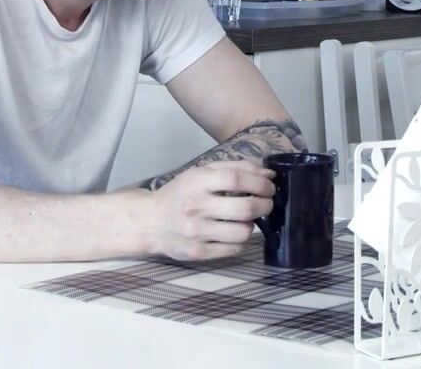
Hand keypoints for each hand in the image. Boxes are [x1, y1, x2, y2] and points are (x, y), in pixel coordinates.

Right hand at [138, 160, 274, 261]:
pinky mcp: (198, 252)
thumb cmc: (180, 193)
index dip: (260, 182)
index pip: (236, 179)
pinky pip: (234, 249)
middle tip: (267, 203)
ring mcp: (197, 232)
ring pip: (243, 232)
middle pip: (245, 208)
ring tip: (246, 219)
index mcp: (197, 182)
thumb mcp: (202, 173)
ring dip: (252, 224)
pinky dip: (241, 241)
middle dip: (265, 205)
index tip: (270, 185)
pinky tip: (234, 232)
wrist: (150, 221)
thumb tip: (269, 174)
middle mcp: (196, 207)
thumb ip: (236, 168)